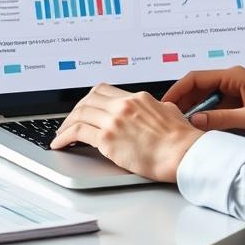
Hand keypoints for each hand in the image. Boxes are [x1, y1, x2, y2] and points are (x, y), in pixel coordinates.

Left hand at [50, 83, 203, 182]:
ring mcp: (114, 120)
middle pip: (88, 99)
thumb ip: (156, 109)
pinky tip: (61, 143)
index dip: (90, 99)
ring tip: (61, 134)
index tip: (85, 107)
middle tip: (70, 121)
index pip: (104, 90)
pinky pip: (78, 132)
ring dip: (67, 123)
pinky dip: (65, 136)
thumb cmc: (182, 140)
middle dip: (76, 110)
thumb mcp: (170, 112)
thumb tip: (155, 110)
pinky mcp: (108, 139)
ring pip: (80, 114)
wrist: (184, 154)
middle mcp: (124, 105)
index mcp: (138, 98)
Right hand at [162, 66, 244, 137]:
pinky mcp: (238, 103)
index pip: (196, 77)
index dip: (178, 90)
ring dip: (194, 111)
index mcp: (234, 76)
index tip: (165, 104)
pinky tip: (200, 129)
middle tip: (169, 119)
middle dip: (183, 102)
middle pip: (197, 87)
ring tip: (181, 126)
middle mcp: (232, 80)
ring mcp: (234, 91)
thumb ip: (223, 119)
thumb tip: (196, 121)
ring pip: (205, 99)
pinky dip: (205, 117)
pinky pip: (215, 108)